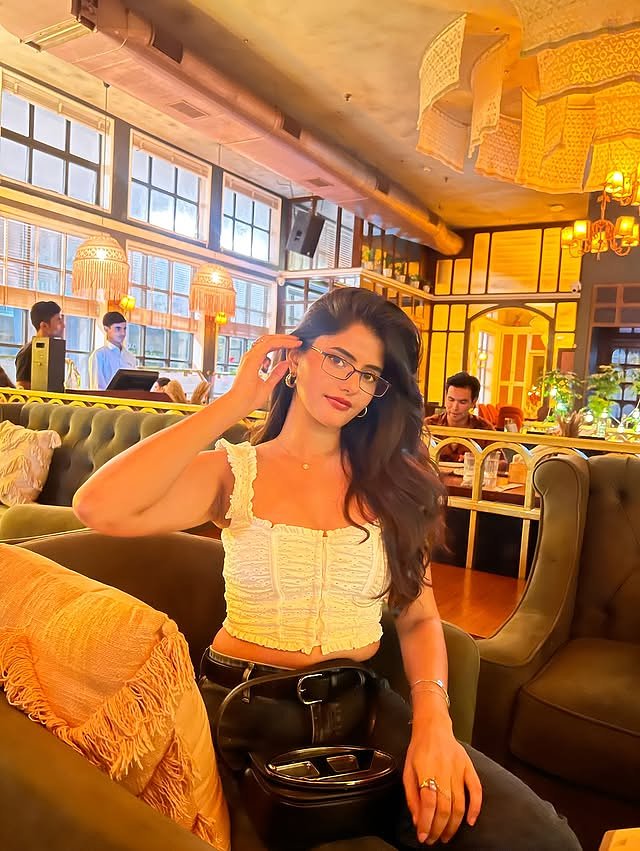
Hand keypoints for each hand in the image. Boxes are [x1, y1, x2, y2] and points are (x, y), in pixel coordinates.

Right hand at [227, 334, 300, 414]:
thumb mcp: (268, 385)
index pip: (268, 347)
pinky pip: (268, 345)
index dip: (281, 344)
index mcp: (253, 362)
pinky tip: (290, 345)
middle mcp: (251, 357)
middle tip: (297, 340)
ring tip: (296, 341)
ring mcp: (250, 356)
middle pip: (268, 341)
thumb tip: (285, 364)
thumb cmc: (248, 399)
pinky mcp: (252, 358)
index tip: (293, 346)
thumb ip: (276, 374)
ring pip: (268, 340)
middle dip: (283, 339)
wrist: (238, 404)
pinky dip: (280, 342)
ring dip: (283, 339)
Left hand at [403, 710, 481, 844]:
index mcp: (426, 770)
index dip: (426, 823)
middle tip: (434, 840)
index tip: (423, 837)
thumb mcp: (407, 770)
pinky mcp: (469, 767)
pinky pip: (476, 790)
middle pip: (445, 807)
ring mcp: (459, 769)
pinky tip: (470, 822)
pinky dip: (475, 808)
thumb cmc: (418, 750)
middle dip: (439, 828)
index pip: (428, 803)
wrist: (433, 727)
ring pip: (459, 804)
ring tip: (446, 836)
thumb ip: (412, 796)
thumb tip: (418, 821)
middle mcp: (444, 770)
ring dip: (454, 825)